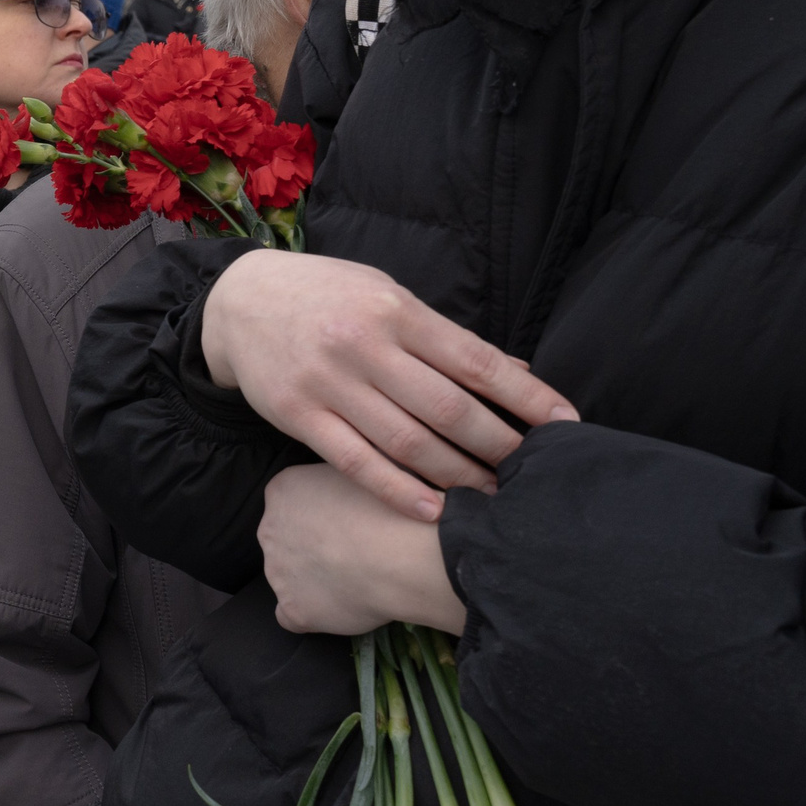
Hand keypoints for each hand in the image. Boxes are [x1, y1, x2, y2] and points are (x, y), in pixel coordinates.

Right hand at [200, 250, 575, 521]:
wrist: (239, 300)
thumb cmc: (326, 295)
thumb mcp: (387, 296)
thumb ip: (444, 338)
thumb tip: (516, 371)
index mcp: (397, 311)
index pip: (476, 361)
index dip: (526, 397)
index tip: (566, 425)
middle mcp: (365, 345)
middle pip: (448, 408)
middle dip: (499, 446)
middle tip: (532, 474)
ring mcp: (329, 382)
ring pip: (407, 441)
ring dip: (458, 475)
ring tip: (492, 498)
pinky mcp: (299, 415)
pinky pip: (356, 462)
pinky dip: (398, 490)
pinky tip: (433, 509)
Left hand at [260, 462, 465, 635]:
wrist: (404, 554)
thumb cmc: (394, 503)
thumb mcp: (366, 466)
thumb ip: (346, 472)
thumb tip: (360, 473)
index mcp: (283, 489)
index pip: (292, 502)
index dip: (323, 515)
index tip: (350, 521)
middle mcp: (269, 528)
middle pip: (286, 539)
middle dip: (314, 546)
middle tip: (357, 551)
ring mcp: (277, 571)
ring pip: (290, 577)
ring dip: (316, 580)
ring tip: (360, 578)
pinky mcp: (292, 608)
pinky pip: (294, 616)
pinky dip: (313, 614)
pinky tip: (342, 606)